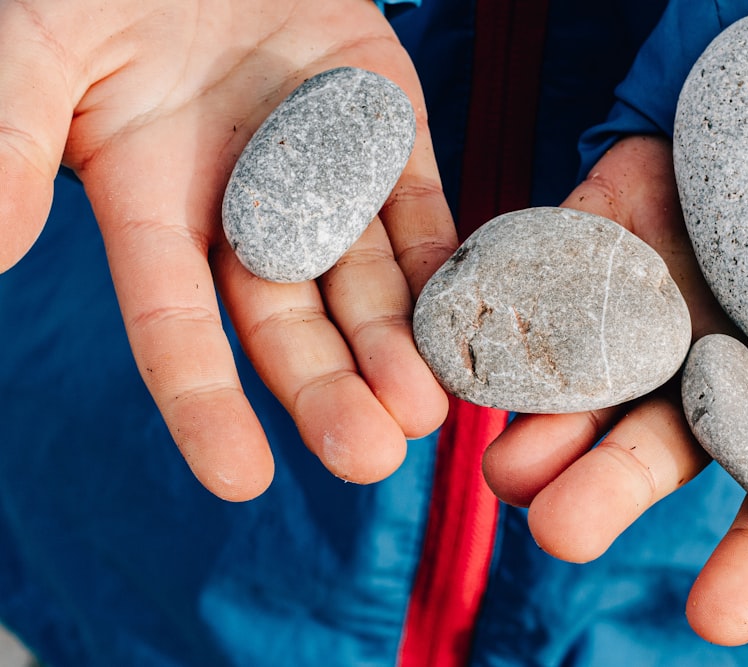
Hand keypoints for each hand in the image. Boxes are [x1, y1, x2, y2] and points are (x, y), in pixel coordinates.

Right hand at [0, 0, 453, 499]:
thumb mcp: (39, 55)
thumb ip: (9, 147)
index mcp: (155, 208)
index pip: (178, 329)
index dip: (206, 404)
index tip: (242, 477)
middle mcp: (246, 210)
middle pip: (290, 323)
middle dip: (328, 391)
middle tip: (371, 456)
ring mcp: (323, 173)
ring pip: (364, 281)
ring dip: (397, 346)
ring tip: (425, 412)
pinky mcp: (386, 132)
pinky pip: (419, 208)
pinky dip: (441, 263)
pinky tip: (463, 320)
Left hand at [482, 134, 747, 644]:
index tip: (716, 620)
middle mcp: (695, 375)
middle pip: (646, 448)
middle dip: (606, 490)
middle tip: (561, 532)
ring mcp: (638, 312)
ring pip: (583, 382)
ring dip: (542, 426)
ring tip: (506, 470)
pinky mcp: (592, 244)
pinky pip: (545, 277)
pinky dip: (511, 312)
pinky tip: (474, 351)